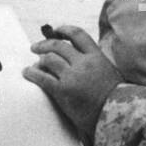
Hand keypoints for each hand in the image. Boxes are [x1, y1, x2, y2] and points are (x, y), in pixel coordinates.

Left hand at [23, 26, 122, 142]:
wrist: (117, 115)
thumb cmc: (115, 97)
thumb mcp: (109, 71)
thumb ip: (95, 62)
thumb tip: (80, 57)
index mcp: (96, 56)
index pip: (77, 35)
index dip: (64, 30)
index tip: (56, 30)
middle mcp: (83, 63)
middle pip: (58, 46)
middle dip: (44, 44)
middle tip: (35, 47)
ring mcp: (72, 76)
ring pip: (49, 59)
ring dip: (39, 60)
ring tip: (34, 64)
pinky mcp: (63, 91)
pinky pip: (43, 78)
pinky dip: (32, 73)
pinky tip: (28, 73)